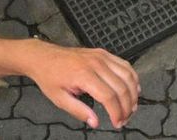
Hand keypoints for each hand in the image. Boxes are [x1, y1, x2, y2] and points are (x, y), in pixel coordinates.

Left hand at [23, 43, 139, 129]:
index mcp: (83, 75)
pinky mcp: (103, 53)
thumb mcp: (59, 98)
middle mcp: (95, 63)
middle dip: (127, 107)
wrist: (43, 56)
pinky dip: (132, 77)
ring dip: (133, 93)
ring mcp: (101, 56)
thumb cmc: (49, 76)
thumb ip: (78, 111)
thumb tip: (94, 121)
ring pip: (127, 75)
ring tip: (131, 107)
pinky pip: (124, 64)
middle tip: (124, 119)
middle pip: (121, 87)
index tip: (117, 123)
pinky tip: (133, 88)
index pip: (109, 97)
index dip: (117, 112)